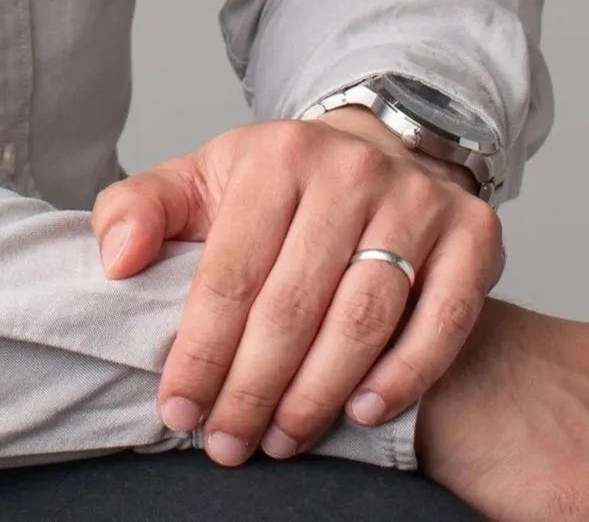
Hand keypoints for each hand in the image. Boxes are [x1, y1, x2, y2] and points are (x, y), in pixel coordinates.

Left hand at [91, 113, 502, 463]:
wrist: (384, 144)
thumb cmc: (282, 183)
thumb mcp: (204, 177)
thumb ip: (141, 208)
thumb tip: (114, 258)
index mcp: (275, 156)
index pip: (230, 271)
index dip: (200, 351)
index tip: (178, 410)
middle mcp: (349, 171)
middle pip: (293, 305)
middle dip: (252, 388)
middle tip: (228, 444)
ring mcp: (416, 201)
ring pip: (362, 320)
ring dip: (317, 394)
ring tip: (280, 438)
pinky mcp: (474, 235)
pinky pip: (440, 322)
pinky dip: (403, 377)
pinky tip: (361, 412)